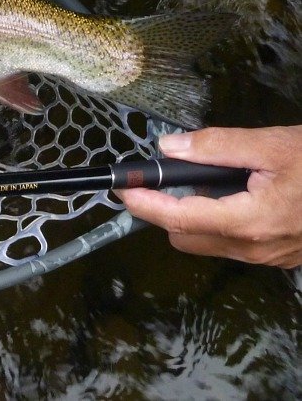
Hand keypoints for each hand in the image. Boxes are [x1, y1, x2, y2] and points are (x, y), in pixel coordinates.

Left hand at [119, 125, 301, 268]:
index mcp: (249, 222)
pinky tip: (234, 192)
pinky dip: (219, 220)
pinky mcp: (280, 255)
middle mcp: (255, 248)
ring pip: (208, 242)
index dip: (145, 203)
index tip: (122, 189)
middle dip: (167, 210)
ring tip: (207, 179)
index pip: (178, 219)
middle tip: (167, 175)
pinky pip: (233, 243)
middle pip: (186, 237)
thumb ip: (217, 146)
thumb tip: (170, 147)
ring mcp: (269, 257)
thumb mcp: (273, 144)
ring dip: (194, 215)